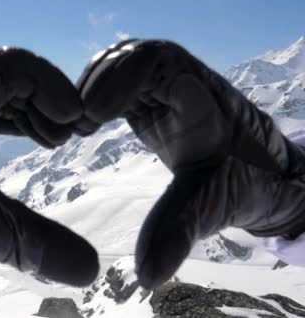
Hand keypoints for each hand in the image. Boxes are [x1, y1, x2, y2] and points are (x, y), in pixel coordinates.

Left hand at [0, 47, 98, 291]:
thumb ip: (35, 245)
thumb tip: (91, 268)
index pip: (8, 64)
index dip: (48, 83)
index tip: (71, 119)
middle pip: (8, 73)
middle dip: (45, 98)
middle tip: (69, 133)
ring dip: (33, 109)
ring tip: (55, 141)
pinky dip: (15, 120)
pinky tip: (33, 143)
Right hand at [76, 39, 304, 288]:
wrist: (259, 172)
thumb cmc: (245, 183)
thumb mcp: (213, 205)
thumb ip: (179, 232)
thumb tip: (147, 277)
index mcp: (202, 95)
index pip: (158, 63)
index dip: (121, 79)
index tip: (93, 115)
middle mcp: (181, 80)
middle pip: (131, 57)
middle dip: (98, 83)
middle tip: (76, 122)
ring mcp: (164, 88)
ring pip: (120, 66)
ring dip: (90, 88)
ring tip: (74, 125)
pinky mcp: (149, 100)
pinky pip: (116, 84)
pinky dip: (92, 98)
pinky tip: (81, 126)